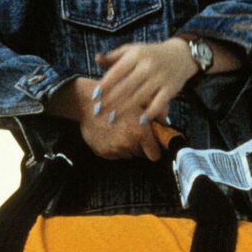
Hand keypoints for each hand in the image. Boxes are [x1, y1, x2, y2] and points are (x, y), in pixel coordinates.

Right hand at [47, 77, 161, 160]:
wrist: (86, 102)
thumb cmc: (115, 97)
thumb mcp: (140, 98)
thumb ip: (157, 111)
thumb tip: (166, 122)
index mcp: (140, 132)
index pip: (155, 154)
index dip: (154, 148)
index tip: (152, 143)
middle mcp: (128, 144)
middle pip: (141, 154)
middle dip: (140, 144)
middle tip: (132, 129)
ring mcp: (114, 150)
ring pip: (127, 153)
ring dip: (126, 145)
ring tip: (120, 129)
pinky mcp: (102, 152)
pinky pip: (114, 153)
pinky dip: (114, 145)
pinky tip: (109, 132)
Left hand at [94, 38, 197, 126]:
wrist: (181, 55)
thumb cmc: (150, 54)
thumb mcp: (133, 50)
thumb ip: (114, 56)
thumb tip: (97, 58)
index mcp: (136, 54)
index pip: (117, 71)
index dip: (105, 85)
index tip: (94, 96)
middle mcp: (148, 65)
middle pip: (126, 86)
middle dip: (110, 100)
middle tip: (98, 111)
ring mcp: (160, 77)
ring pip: (139, 96)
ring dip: (124, 109)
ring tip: (112, 118)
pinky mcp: (171, 88)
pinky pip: (159, 103)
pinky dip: (150, 113)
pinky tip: (140, 121)